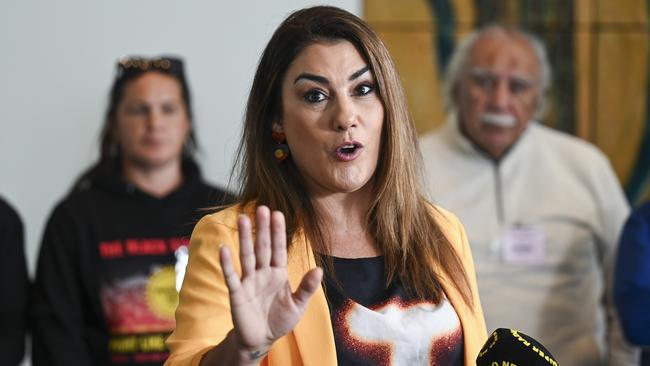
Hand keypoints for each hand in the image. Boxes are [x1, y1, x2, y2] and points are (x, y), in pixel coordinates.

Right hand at [219, 206, 322, 359]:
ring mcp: (249, 281)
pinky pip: (231, 276)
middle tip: (261, 207)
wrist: (262, 339)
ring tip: (242, 219)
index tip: (278, 213)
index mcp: (278, 273)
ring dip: (244, 238)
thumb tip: (319, 270)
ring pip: (247, 256)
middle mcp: (262, 273)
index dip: (278, 232)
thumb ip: (307, 288)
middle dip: (262, 228)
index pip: (279, 249)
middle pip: (262, 247)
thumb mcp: (298, 305)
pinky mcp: (237, 293)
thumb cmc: (280, 320)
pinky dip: (227, 263)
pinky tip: (223, 248)